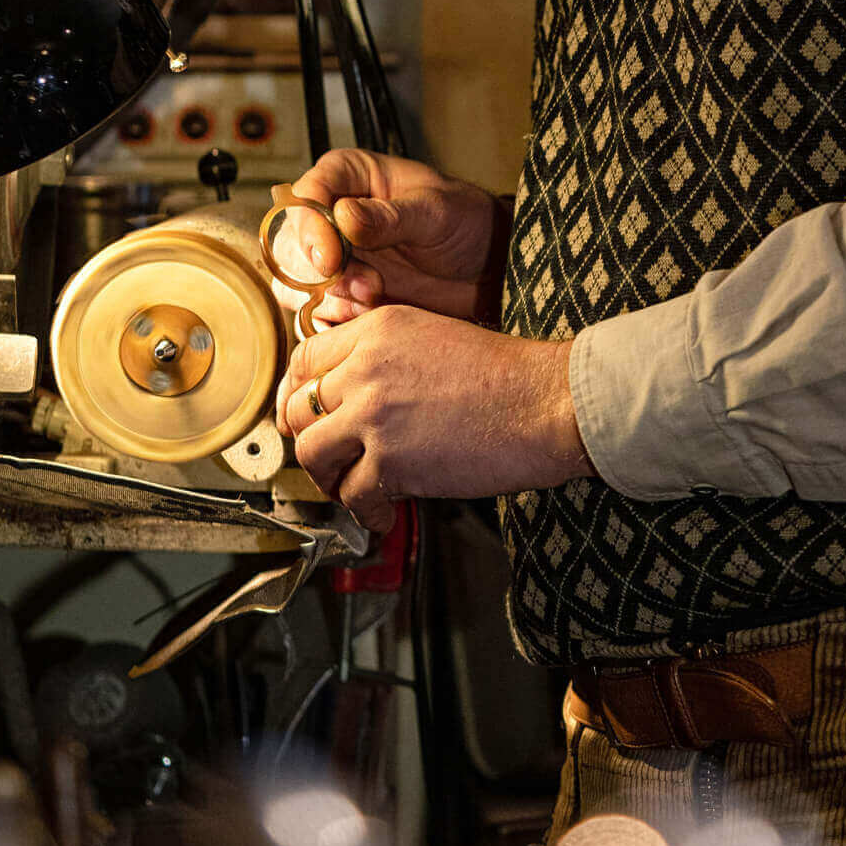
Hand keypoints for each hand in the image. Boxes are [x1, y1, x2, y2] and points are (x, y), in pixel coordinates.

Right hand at [267, 149, 509, 329]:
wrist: (486, 266)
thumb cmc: (465, 221)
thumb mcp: (436, 212)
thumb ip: (390, 217)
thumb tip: (344, 217)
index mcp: (348, 176)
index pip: (304, 196)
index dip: (308, 228)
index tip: (331, 259)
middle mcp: (330, 213)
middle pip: (289, 243)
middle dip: (320, 272)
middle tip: (367, 285)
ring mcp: (332, 254)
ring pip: (294, 282)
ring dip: (329, 298)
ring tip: (373, 298)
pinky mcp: (341, 291)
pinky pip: (314, 310)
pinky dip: (336, 318)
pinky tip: (370, 314)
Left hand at [275, 304, 593, 529]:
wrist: (546, 402)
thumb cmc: (506, 375)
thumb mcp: (434, 336)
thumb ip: (385, 355)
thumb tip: (352, 392)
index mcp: (377, 330)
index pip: (305, 360)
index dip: (299, 393)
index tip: (309, 416)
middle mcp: (366, 367)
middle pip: (299, 409)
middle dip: (311, 439)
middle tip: (332, 458)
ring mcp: (375, 415)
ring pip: (312, 454)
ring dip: (330, 479)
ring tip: (352, 488)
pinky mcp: (391, 461)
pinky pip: (353, 495)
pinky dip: (367, 513)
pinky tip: (387, 515)